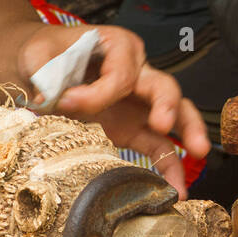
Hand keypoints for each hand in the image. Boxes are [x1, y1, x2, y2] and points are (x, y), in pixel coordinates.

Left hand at [15, 23, 209, 199]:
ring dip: (187, 133)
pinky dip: (168, 166)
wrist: (41, 68)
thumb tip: (47, 99)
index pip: (120, 75)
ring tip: (197, 152)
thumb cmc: (46, 55)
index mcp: (118, 46)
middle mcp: (137, 71)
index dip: (96, 94)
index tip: (66, 102)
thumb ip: (46, 73)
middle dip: (166, 105)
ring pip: (174, 115)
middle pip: (163, 87)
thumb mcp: (40, 55)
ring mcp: (138, 102)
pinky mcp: (133, 128)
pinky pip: (158, 146)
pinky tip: (175, 189)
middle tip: (162, 123)